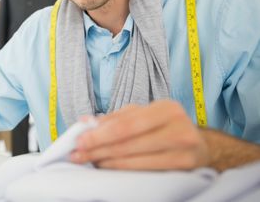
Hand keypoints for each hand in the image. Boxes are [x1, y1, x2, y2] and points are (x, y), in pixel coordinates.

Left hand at [70, 100, 209, 169]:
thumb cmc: (165, 128)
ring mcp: (184, 147)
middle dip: (98, 148)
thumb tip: (85, 122)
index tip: (79, 140)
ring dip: (107, 161)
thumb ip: (115, 118)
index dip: (100, 133)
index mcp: (165, 108)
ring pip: (135, 157)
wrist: (200, 147)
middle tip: (77, 154)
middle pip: (128, 141)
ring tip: (89, 161)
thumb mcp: (143, 116)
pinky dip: (122, 169)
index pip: (126, 123)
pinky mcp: (185, 166)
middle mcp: (178, 124)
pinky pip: (146, 169)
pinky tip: (108, 167)